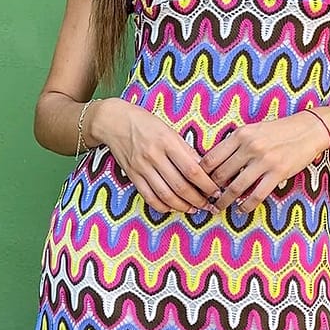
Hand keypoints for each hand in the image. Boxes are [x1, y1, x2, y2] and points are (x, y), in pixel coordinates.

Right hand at [97, 99, 222, 213]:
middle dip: (198, 200)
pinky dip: (163, 206)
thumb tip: (203, 168)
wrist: (113, 121)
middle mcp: (154, 156)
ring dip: (183, 206)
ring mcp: (142, 168)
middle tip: (209, 205)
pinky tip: (173, 207)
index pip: (192, 170)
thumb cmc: (145, 122)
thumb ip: (185, 149)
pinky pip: (149, 197)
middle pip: (181, 186)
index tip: (216, 191)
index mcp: (167, 141)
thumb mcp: (169, 129)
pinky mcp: (132, 176)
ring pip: (166, 195)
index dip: (207, 185)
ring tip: (194, 209)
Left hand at [199, 113, 329, 213]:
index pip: (211, 158)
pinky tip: (241, 209)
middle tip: (206, 199)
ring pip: (235, 187)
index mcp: (240, 134)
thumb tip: (215, 163)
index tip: (198, 183)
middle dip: (210, 190)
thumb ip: (235, 144)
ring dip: (224, 201)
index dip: (201, 174)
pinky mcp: (278, 172)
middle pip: (220, 174)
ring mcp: (264, 160)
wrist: (308, 129)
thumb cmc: (278, 131)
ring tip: (219, 207)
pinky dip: (246, 206)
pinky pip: (257, 195)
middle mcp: (249, 146)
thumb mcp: (253, 130)